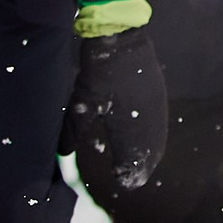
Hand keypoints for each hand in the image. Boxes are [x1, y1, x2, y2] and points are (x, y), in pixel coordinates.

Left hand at [62, 26, 168, 189]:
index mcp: (131, 126)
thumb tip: (63, 155)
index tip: (121, 183)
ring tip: (140, 164)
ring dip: (149, 153)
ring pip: (157, 138)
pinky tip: (144, 139)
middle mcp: (150, 120)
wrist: (120, 39)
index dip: (129, 174)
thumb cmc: (99, 73)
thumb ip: (72, 132)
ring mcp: (157, 106)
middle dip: (141, 167)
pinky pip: (159, 124)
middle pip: (150, 152)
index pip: (134, 159)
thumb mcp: (81, 103)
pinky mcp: (158, 95)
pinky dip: (153, 137)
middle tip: (132, 179)